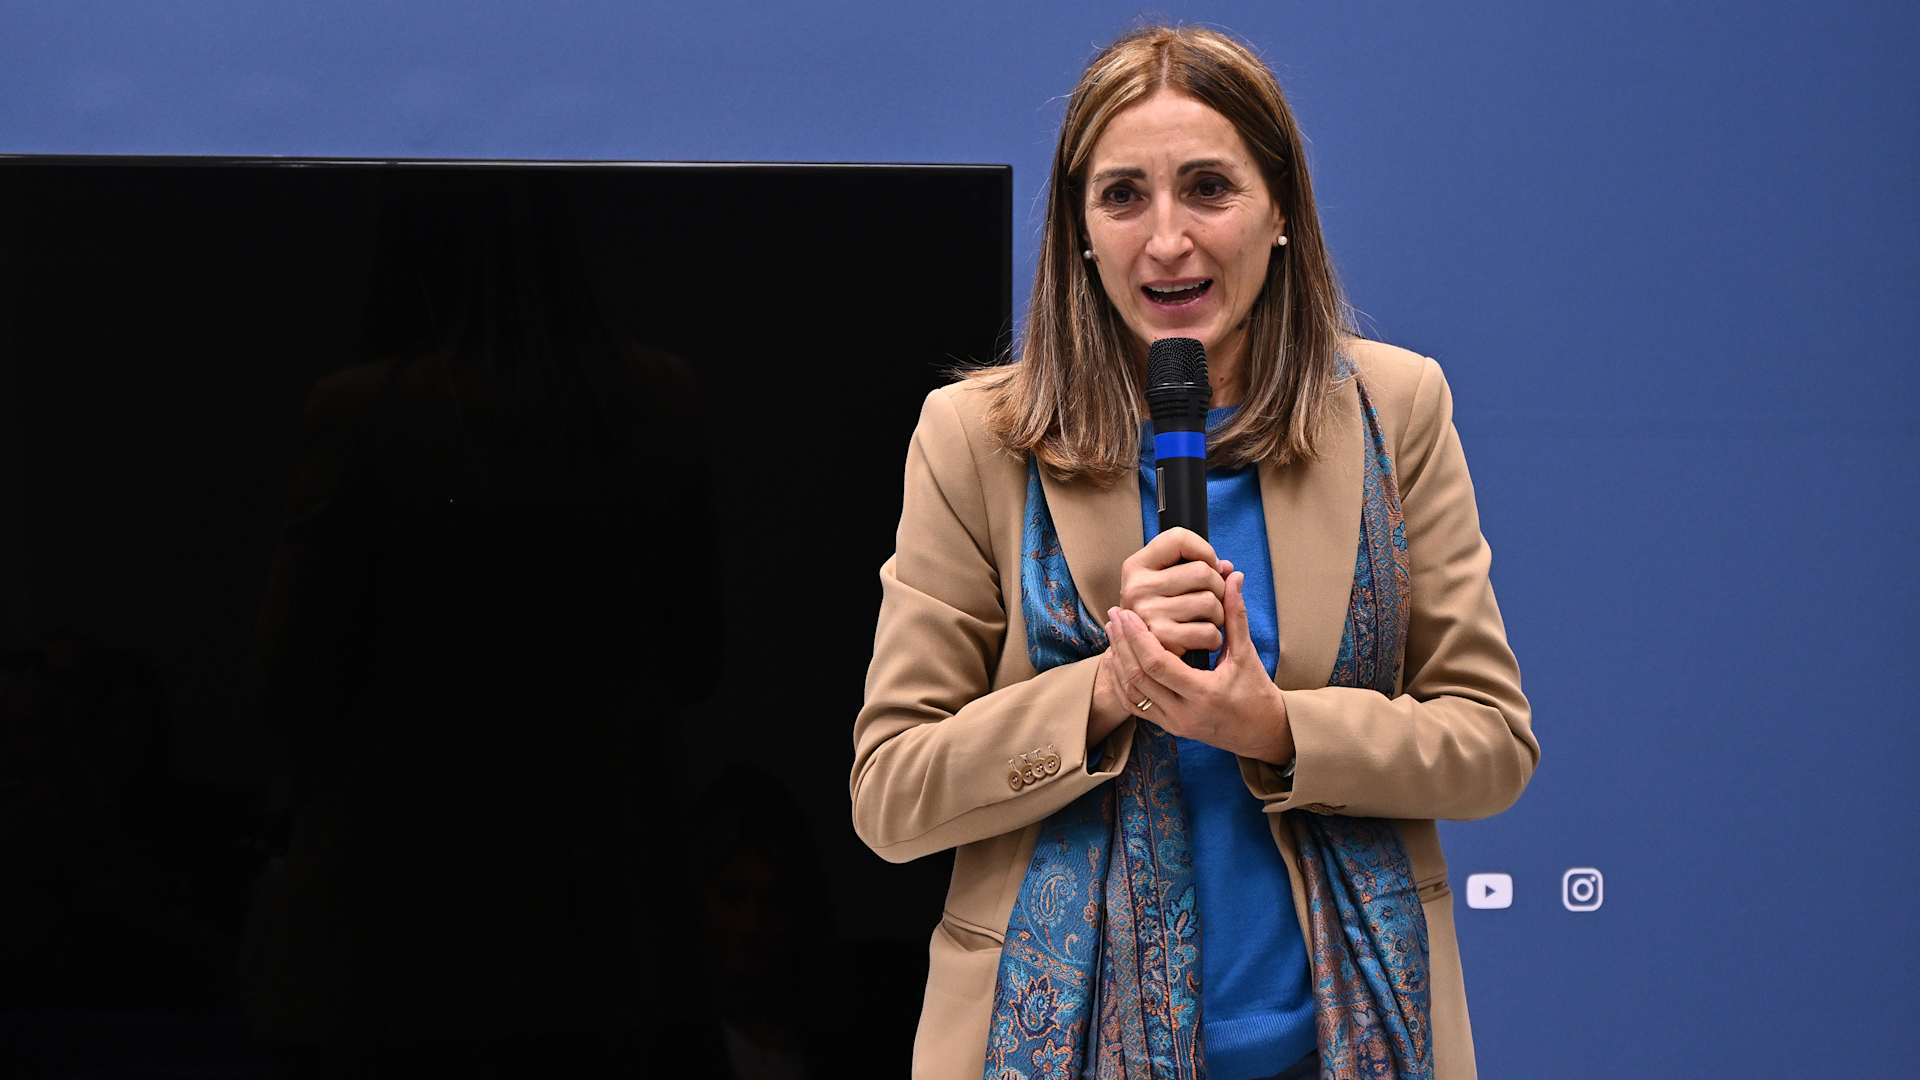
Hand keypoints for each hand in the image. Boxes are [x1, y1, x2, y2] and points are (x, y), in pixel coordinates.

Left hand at [1102, 570, 1293, 763]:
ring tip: (1113, 632)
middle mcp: (1184, 713)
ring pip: (1132, 694)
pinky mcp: (1168, 727)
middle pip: (1138, 678)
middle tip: (1114, 615)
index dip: (1138, 637)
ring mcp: (1173, 723)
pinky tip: (1118, 659)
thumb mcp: (1246, 654)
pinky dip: (1122, 683)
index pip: (1158, 664)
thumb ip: (1236, 615)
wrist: (1261, 732)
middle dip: (1122, 644)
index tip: (1127, 613)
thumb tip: (1232, 576)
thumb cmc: (1256, 691)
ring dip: (1118, 661)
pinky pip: (1135, 707)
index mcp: (1204, 693)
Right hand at [1118, 527, 1229, 655]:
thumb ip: (1200, 568)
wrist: (1143, 658)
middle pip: (1202, 571)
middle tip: (1212, 600)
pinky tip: (1202, 640)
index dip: (1204, 550)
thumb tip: (1230, 571)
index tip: (1210, 566)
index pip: (1178, 538)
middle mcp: (1136, 587)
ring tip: (1206, 621)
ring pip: (1210, 602)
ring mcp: (1147, 614)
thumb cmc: (1164, 615)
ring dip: (1219, 615)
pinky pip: (1208, 632)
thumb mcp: (1171, 583)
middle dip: (1218, 587)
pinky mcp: (1161, 640)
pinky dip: (1215, 638)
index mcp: (1136, 566)